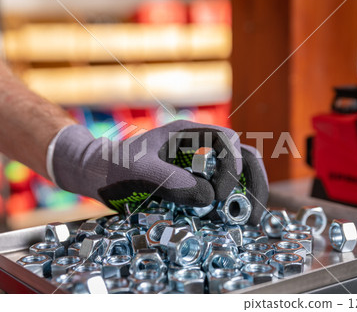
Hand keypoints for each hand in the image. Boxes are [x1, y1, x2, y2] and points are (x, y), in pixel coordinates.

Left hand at [50, 120, 267, 224]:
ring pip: (235, 174)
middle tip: (257, 212)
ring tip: (251, 221)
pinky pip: (220, 189)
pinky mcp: (193, 181)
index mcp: (187, 134)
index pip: (227, 141)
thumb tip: (209, 197)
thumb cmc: (114, 166)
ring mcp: (197, 164)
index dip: (233, 166)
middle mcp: (198, 147)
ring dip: (246, 195)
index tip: (221, 194)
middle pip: (241, 156)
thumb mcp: (138, 171)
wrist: (99, 173)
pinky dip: (230, 204)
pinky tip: (231, 221)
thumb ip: (171, 181)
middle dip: (253, 182)